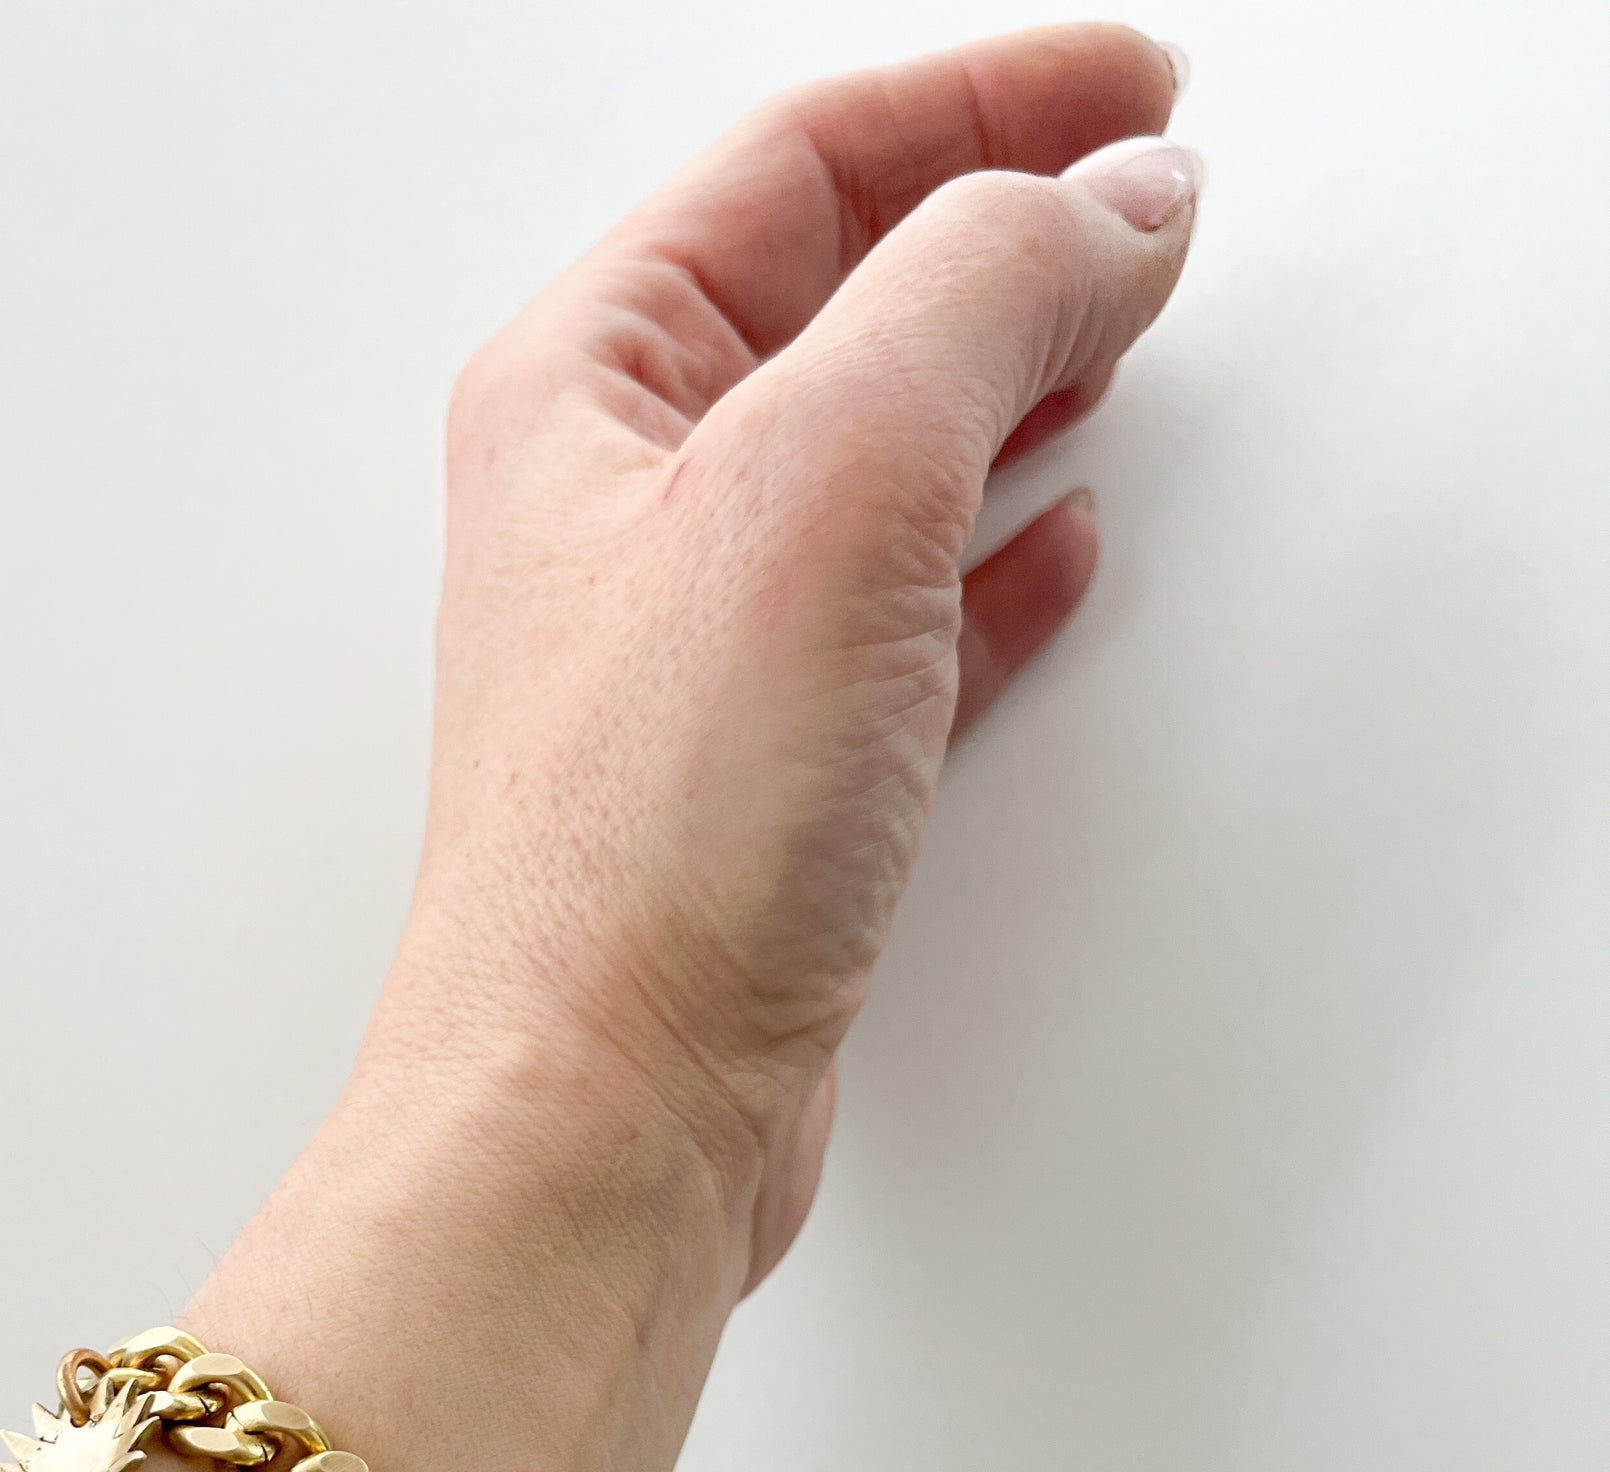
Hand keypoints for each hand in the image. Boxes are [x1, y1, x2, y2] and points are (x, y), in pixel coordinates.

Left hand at [371, 23, 1197, 1286]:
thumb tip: (1102, 204)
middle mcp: (629, 506)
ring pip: (880, 455)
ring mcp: (699, 646)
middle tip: (1139, 193)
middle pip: (838, 293)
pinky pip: (903, 616)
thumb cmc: (646, 840)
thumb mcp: (828, 478)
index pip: (804, 162)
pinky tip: (1057, 547)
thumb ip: (979, 292)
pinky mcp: (769, 776)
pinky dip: (994, 565)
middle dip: (1000, 225)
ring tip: (1117, 330)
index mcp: (590, 385)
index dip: (985, 97)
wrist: (606, 1112)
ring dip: (1007, 380)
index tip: (1135, 93)